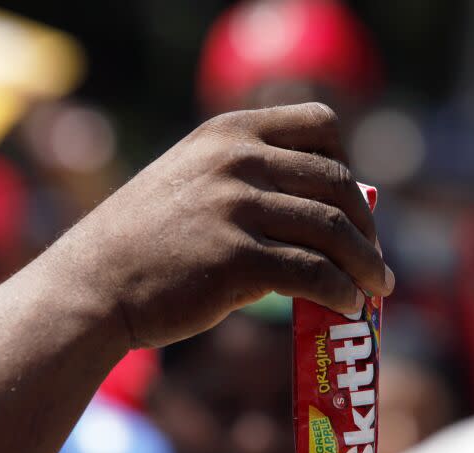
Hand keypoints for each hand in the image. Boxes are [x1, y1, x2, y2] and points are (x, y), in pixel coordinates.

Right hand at [57, 103, 394, 347]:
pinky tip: (349, 306)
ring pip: (332, 230)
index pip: (321, 125)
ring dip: (366, 264)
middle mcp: (236, 160)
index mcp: (230, 132)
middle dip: (368, 226)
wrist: (95, 285)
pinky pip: (313, 273)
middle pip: (337, 183)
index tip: (355, 205)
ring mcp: (236, 207)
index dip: (349, 165)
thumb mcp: (196, 182)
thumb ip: (253, 183)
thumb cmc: (150, 240)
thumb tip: (328, 217)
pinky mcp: (236, 259)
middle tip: (375, 259)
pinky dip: (340, 292)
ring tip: (378, 289)